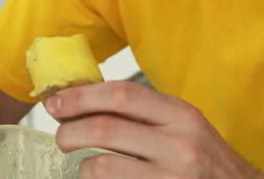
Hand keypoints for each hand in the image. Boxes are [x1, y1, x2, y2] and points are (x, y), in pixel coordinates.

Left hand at [45, 81, 263, 178]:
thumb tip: (85, 99)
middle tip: (61, 135)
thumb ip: (145, 113)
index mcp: (182, 115)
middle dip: (70, 130)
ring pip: (101, 167)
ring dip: (82, 166)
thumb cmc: (206, 160)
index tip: (56, 102)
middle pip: (104, 129)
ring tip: (84, 165)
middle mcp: (179, 145)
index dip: (81, 97)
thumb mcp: (185, 126)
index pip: (122, 95)